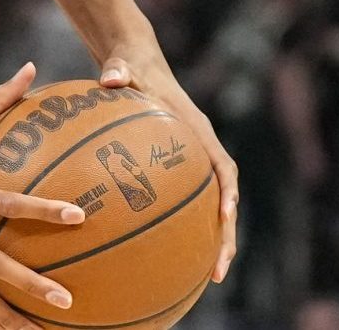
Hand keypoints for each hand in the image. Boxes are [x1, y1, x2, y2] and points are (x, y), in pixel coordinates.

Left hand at [97, 53, 238, 282]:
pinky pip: (181, 204)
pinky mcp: (172, 170)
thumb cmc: (130, 64)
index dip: (227, 189)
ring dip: (212, 242)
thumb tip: (111, 78)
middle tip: (219, 270)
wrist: (134, 60)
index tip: (226, 215)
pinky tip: (161, 257)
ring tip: (207, 279)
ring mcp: (189, 162)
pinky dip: (179, 230)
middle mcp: (201, 149)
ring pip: (209, 208)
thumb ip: (120, 70)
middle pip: (225, 198)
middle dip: (226, 235)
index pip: (222, 164)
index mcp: (196, 129)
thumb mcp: (125, 64)